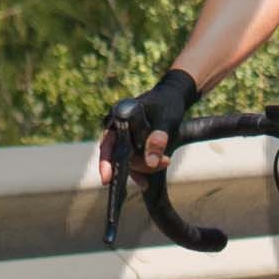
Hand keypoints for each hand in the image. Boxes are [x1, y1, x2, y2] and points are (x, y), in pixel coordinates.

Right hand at [92, 85, 188, 200]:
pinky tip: (147, 180)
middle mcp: (116, 127)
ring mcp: (122, 137)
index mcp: (120, 116)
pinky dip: (142, 170)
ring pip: (127, 161)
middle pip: (117, 155)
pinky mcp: (131, 145)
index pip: (109, 142)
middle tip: (165, 162)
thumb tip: (151, 162)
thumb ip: (158, 137)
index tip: (107, 179)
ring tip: (166, 161)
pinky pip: (132, 162)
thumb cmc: (168, 104)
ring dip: (144, 167)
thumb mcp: (166, 120)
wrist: (173, 98)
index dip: (106, 162)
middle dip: (138, 165)